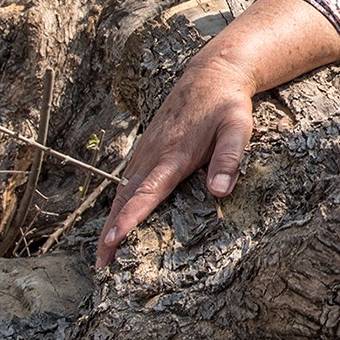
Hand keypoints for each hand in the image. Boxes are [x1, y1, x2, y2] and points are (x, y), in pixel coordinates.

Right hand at [94, 0, 339, 268]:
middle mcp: (154, 155)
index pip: (147, 193)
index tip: (114, 241)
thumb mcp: (238, 128)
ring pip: (122, 191)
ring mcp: (147, 152)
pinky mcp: (148, 150)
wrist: (212, 75)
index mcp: (174, 155)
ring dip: (111, 221)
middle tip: (102, 265)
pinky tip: (116, 222)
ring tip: (103, 255)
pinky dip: (118, 204)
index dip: (129, 218)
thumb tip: (218, 191)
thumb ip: (229, 159)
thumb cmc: (227, 105)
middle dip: (110, 232)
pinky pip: (127, 182)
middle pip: (125, 198)